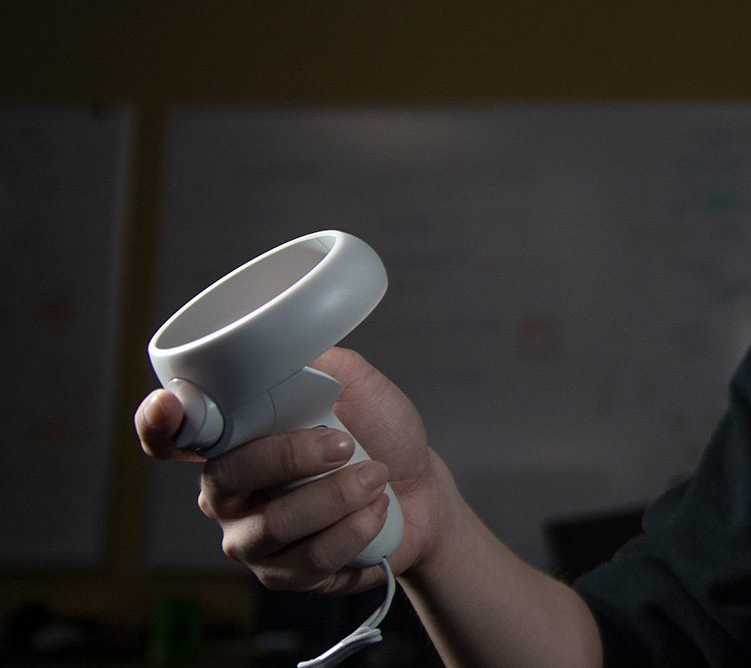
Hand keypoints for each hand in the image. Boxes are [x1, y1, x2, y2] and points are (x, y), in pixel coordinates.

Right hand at [134, 347, 446, 595]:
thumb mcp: (354, 384)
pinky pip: (309, 559)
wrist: (419, 486)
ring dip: (337, 497)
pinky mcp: (284, 574)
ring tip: (375, 477)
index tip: (171, 403)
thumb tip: (282, 348)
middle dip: (290, 458)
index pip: (169, 435)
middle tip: (344, 445)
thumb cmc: (377, 432)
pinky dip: (354, 529)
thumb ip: (314, 365)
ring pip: (274, 525)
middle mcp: (228, 491)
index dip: (158, 421)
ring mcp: (251, 538)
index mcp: (232, 440)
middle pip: (227, 478)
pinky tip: (376, 510)